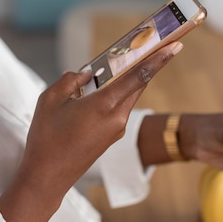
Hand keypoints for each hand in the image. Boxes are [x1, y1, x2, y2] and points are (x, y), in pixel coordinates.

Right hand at [0, 41, 183, 221]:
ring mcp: (116, 129)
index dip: (158, 59)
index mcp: (104, 105)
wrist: (48, 177)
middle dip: (149, 64)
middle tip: (157, 44)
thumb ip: (70, 80)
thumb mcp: (50, 100)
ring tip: (120, 62)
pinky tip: (101, 88)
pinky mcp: (112, 137)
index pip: (138, 76)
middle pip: (138, 84)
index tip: (175, 46)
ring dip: (128, 79)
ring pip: (128, 96)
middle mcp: (117, 117)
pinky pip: (119, 108)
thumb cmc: (46, 138)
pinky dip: (116, 94)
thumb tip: (85, 74)